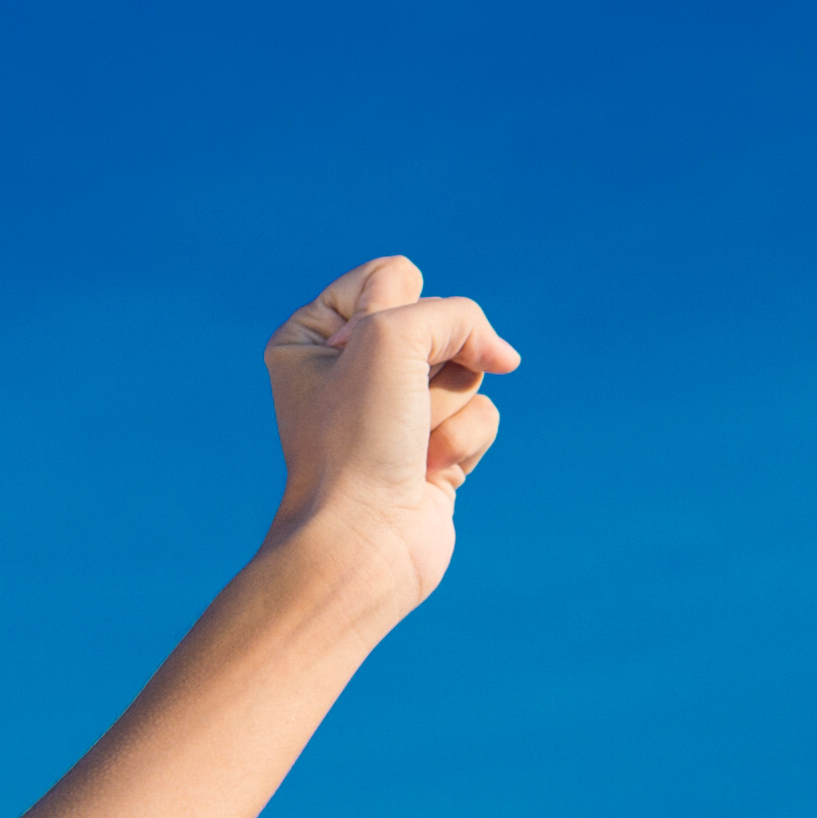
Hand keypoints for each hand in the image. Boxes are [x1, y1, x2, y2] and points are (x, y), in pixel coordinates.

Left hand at [258, 253, 516, 603]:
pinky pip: (481, 412)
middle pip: (437, 323)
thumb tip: (504, 358)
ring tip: (410, 445)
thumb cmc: (358, 437)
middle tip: (396, 407)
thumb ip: (455, 314)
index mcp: (312, 336)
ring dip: (447, 406)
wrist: (364, 541)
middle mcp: (350, 370)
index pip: (392, 276)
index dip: (397, 313)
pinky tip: (427, 473)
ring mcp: (395, 412)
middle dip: (430, 364)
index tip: (366, 361)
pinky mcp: (434, 448)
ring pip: (465, 369)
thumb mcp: (394, 334)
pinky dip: (462, 441)